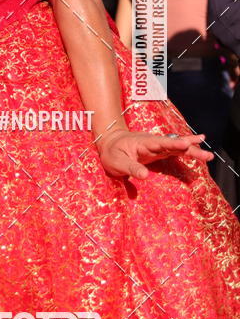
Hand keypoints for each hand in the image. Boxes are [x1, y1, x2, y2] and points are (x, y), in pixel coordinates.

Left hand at [96, 128, 213, 179]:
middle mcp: (153, 142)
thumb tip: (145, 176)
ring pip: (177, 147)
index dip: (173, 144)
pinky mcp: (159, 151)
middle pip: (174, 145)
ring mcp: (157, 146)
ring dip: (192, 150)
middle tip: (207, 156)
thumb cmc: (111, 153)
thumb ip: (131, 168)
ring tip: (208, 155)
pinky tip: (198, 146)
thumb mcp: (116, 162)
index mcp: (143, 143)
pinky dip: (186, 148)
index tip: (185, 144)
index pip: (160, 143)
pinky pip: (175, 149)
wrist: (109, 142)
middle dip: (190, 149)